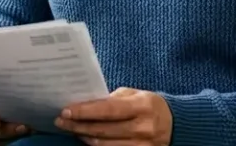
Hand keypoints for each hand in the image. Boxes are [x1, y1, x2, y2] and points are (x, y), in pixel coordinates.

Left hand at [55, 87, 172, 144]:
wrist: (175, 123)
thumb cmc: (147, 105)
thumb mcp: (133, 95)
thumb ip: (111, 99)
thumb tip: (83, 103)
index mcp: (142, 106)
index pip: (108, 110)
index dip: (85, 111)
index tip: (66, 111)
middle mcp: (144, 127)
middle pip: (103, 130)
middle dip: (78, 126)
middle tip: (61, 121)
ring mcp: (143, 145)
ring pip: (105, 145)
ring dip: (84, 137)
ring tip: (71, 128)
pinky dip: (96, 145)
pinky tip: (86, 137)